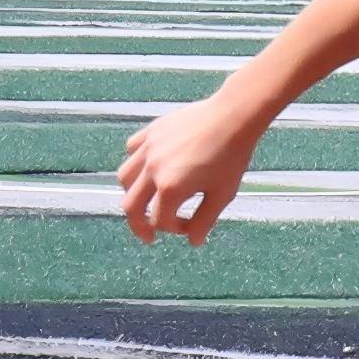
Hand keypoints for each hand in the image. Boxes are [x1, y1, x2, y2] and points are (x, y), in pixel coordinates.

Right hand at [118, 97, 261, 245]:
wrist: (233, 117)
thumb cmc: (232, 157)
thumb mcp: (222, 195)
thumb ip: (204, 221)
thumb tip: (193, 242)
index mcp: (170, 188)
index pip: (160, 221)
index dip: (176, 230)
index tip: (192, 226)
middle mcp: (153, 169)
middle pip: (131, 206)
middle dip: (139, 225)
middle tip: (149, 235)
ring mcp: (149, 148)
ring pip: (125, 178)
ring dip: (133, 194)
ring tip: (147, 200)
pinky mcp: (151, 131)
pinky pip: (132, 150)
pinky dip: (136, 163)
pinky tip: (150, 167)